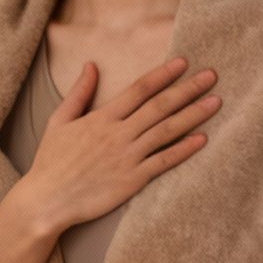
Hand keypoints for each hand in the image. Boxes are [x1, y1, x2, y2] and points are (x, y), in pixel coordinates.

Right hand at [20, 54, 219, 230]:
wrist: (47, 200)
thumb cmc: (51, 162)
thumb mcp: (59, 121)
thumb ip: (79, 93)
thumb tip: (91, 64)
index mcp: (101, 118)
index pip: (139, 89)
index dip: (163, 74)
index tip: (183, 62)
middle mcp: (118, 134)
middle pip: (159, 106)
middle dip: (187, 89)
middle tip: (212, 75)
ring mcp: (127, 157)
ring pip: (166, 131)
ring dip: (193, 115)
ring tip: (215, 102)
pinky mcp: (132, 180)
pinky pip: (163, 161)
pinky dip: (184, 149)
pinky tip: (202, 139)